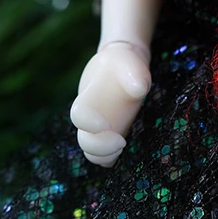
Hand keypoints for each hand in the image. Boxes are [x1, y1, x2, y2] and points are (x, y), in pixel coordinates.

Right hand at [70, 41, 150, 166]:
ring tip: (125, 145)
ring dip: (107, 156)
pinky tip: (130, 150)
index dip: (88, 123)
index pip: (78, 116)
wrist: (127, 70)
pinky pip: (108, 157)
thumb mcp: (128, 59)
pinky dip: (115, 159)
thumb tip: (140, 88)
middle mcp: (91, 119)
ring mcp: (101, 132)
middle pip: (84, 142)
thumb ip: (133, 70)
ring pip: (94, 154)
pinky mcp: (113, 139)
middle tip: (121, 141)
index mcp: (88, 98)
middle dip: (100, 147)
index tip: (105, 124)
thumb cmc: (123, 63)